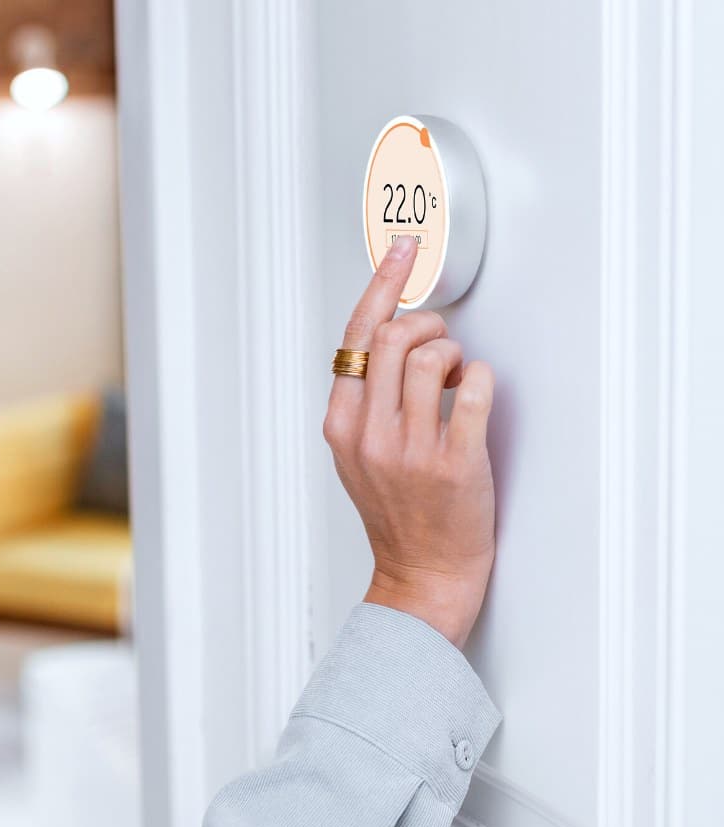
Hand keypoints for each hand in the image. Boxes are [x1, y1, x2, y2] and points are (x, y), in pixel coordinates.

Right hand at [323, 235, 495, 648]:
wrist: (421, 577)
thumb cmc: (396, 515)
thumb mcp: (357, 454)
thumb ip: (365, 399)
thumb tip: (391, 332)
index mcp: (342, 424)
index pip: (358, 335)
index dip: (383, 282)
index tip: (402, 249)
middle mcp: (370, 433)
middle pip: (398, 335)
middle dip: (432, 324)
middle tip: (445, 341)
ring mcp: (412, 450)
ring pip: (436, 356)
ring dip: (458, 355)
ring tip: (459, 380)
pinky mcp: (456, 464)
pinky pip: (476, 389)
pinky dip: (484, 380)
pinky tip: (478, 395)